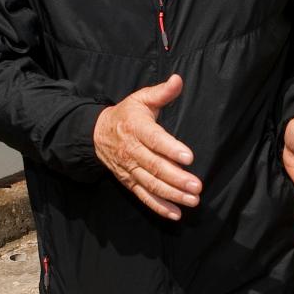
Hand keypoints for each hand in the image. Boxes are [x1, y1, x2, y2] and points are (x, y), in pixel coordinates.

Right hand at [93, 74, 199, 220]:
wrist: (96, 133)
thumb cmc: (127, 114)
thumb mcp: (141, 99)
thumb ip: (162, 92)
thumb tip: (178, 80)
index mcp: (136, 129)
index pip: (155, 140)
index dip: (171, 149)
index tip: (189, 157)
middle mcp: (132, 151)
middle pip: (154, 167)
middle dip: (176, 178)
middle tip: (197, 186)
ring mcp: (129, 169)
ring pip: (151, 184)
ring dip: (172, 195)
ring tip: (193, 200)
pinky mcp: (128, 181)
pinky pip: (143, 196)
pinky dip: (159, 206)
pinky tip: (176, 214)